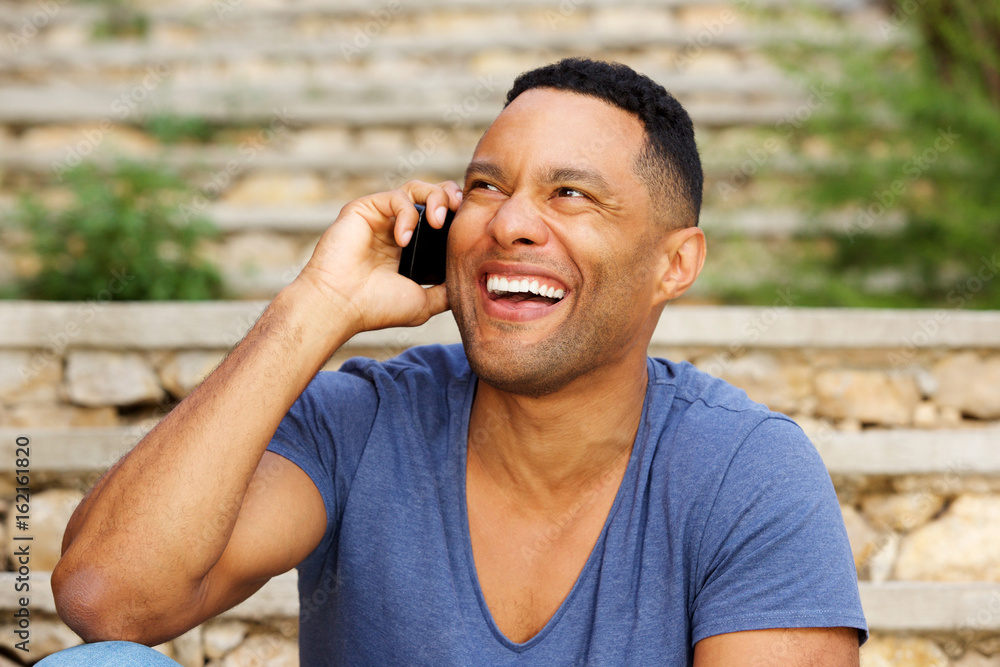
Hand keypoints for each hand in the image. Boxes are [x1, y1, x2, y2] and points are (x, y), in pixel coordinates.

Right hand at [292, 180, 462, 335]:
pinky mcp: (364, 208)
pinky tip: (404, 240)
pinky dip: (407, 214)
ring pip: (417, 188)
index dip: (458, 215)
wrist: (341, 306)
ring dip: (435, 198)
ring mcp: (380, 217)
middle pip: (433, 195)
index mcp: (410, 246)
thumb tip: (468, 284)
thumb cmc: (376, 307)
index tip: (470, 225)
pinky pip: (396, 197)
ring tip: (438, 222)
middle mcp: (396, 227)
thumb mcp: (423, 302)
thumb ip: (445, 291)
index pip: (441, 217)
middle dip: (451, 198)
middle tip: (459, 213)